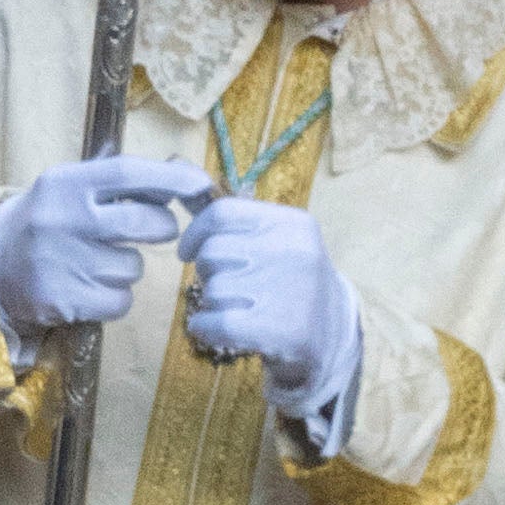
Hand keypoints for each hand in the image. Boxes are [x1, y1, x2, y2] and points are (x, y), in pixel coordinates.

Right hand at [0, 146, 213, 352]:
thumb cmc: (45, 222)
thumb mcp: (68, 187)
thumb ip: (115, 181)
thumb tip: (181, 174)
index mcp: (64, 184)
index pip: (127, 174)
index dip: (169, 180)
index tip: (199, 184)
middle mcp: (62, 219)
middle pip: (143, 224)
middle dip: (162, 229)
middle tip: (153, 230)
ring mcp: (62, 262)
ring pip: (133, 268)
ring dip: (127, 268)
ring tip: (97, 262)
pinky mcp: (63, 300)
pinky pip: (120, 300)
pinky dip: (115, 298)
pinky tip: (90, 287)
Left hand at [177, 198, 360, 429]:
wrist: (329, 337)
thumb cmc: (288, 282)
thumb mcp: (272, 240)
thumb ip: (228, 215)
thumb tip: (175, 166)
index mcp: (293, 223)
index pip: (222, 213)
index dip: (195, 233)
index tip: (187, 251)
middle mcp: (295, 252)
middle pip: (212, 253)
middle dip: (208, 272)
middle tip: (228, 286)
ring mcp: (292, 290)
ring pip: (213, 289)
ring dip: (212, 302)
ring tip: (239, 307)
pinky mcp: (282, 329)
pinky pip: (215, 322)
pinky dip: (204, 327)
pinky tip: (215, 329)